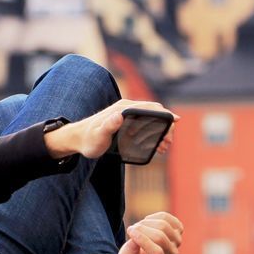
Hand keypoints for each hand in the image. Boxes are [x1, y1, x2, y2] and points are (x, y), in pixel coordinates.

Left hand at [44, 99, 177, 160]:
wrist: (77, 139)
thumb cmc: (88, 139)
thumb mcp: (98, 135)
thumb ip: (108, 126)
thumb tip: (119, 116)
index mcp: (123, 109)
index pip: (149, 107)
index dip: (164, 113)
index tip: (175, 121)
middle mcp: (126, 109)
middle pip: (153, 113)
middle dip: (164, 126)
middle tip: (168, 142)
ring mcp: (126, 116)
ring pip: (150, 120)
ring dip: (160, 132)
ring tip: (165, 147)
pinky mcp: (125, 123)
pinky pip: (144, 126)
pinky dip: (153, 134)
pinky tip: (156, 145)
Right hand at [117, 211, 182, 253]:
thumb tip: (134, 241)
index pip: (156, 253)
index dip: (142, 240)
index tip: (130, 232)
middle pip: (159, 237)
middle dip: (141, 229)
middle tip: (131, 229)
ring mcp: (177, 241)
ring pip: (163, 225)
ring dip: (146, 222)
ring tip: (138, 227)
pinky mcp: (178, 229)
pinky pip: (166, 217)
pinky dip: (154, 216)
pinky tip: (148, 222)